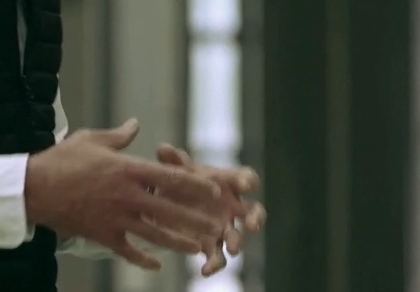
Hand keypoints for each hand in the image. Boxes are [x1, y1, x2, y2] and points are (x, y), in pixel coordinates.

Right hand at [25, 119, 227, 270]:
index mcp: (127, 169)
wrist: (35, 188)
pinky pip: (128, 251)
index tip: (214, 190)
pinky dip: (143, 260)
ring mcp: (116, 217)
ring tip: (196, 249)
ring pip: (154, 234)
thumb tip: (136, 124)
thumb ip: (119, 136)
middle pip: (169, 210)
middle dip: (195, 219)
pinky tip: (156, 265)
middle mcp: (127, 195)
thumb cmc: (62, 160)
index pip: (169, 177)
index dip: (194, 184)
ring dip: (177, 243)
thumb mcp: (91, 139)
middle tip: (216, 227)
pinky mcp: (103, 234)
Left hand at [154, 144, 267, 276]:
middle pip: (254, 212)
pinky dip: (215, 265)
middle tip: (252, 225)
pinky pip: (218, 257)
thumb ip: (173, 161)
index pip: (246, 178)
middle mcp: (232, 207)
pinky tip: (205, 271)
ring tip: (233, 249)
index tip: (244, 185)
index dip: (247, 181)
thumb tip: (163, 148)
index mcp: (229, 182)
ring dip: (237, 243)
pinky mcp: (212, 245)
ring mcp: (224, 227)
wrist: (169, 201)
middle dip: (256, 218)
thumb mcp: (177, 169)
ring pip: (238, 237)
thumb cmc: (182, 180)